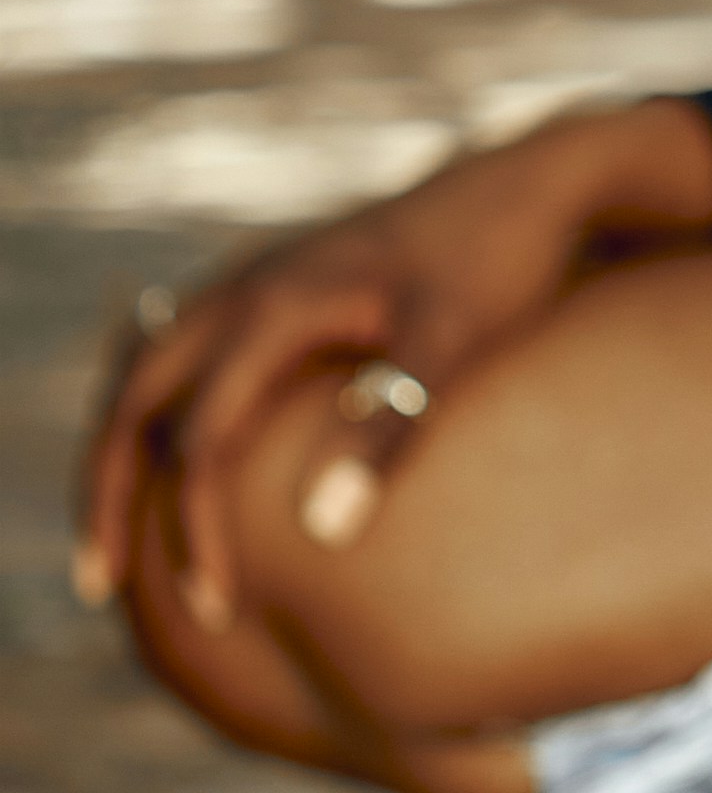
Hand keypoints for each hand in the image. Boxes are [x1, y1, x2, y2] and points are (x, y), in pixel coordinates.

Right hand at [75, 97, 711, 630]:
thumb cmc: (500, 266)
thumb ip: (393, 429)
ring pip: (150, 366)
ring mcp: (258, 276)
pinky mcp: (280, 279)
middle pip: (136, 395)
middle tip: (99, 584)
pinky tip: (177, 460)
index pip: (203, 437)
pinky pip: (187, 350)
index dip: (198, 529)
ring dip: (124, 447)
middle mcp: (248, 285)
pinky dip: (159, 410)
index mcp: (276, 304)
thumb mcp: (457, 348)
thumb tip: (321, 530)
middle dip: (108, 490)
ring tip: (118, 536)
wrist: (532, 183)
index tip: (219, 608)